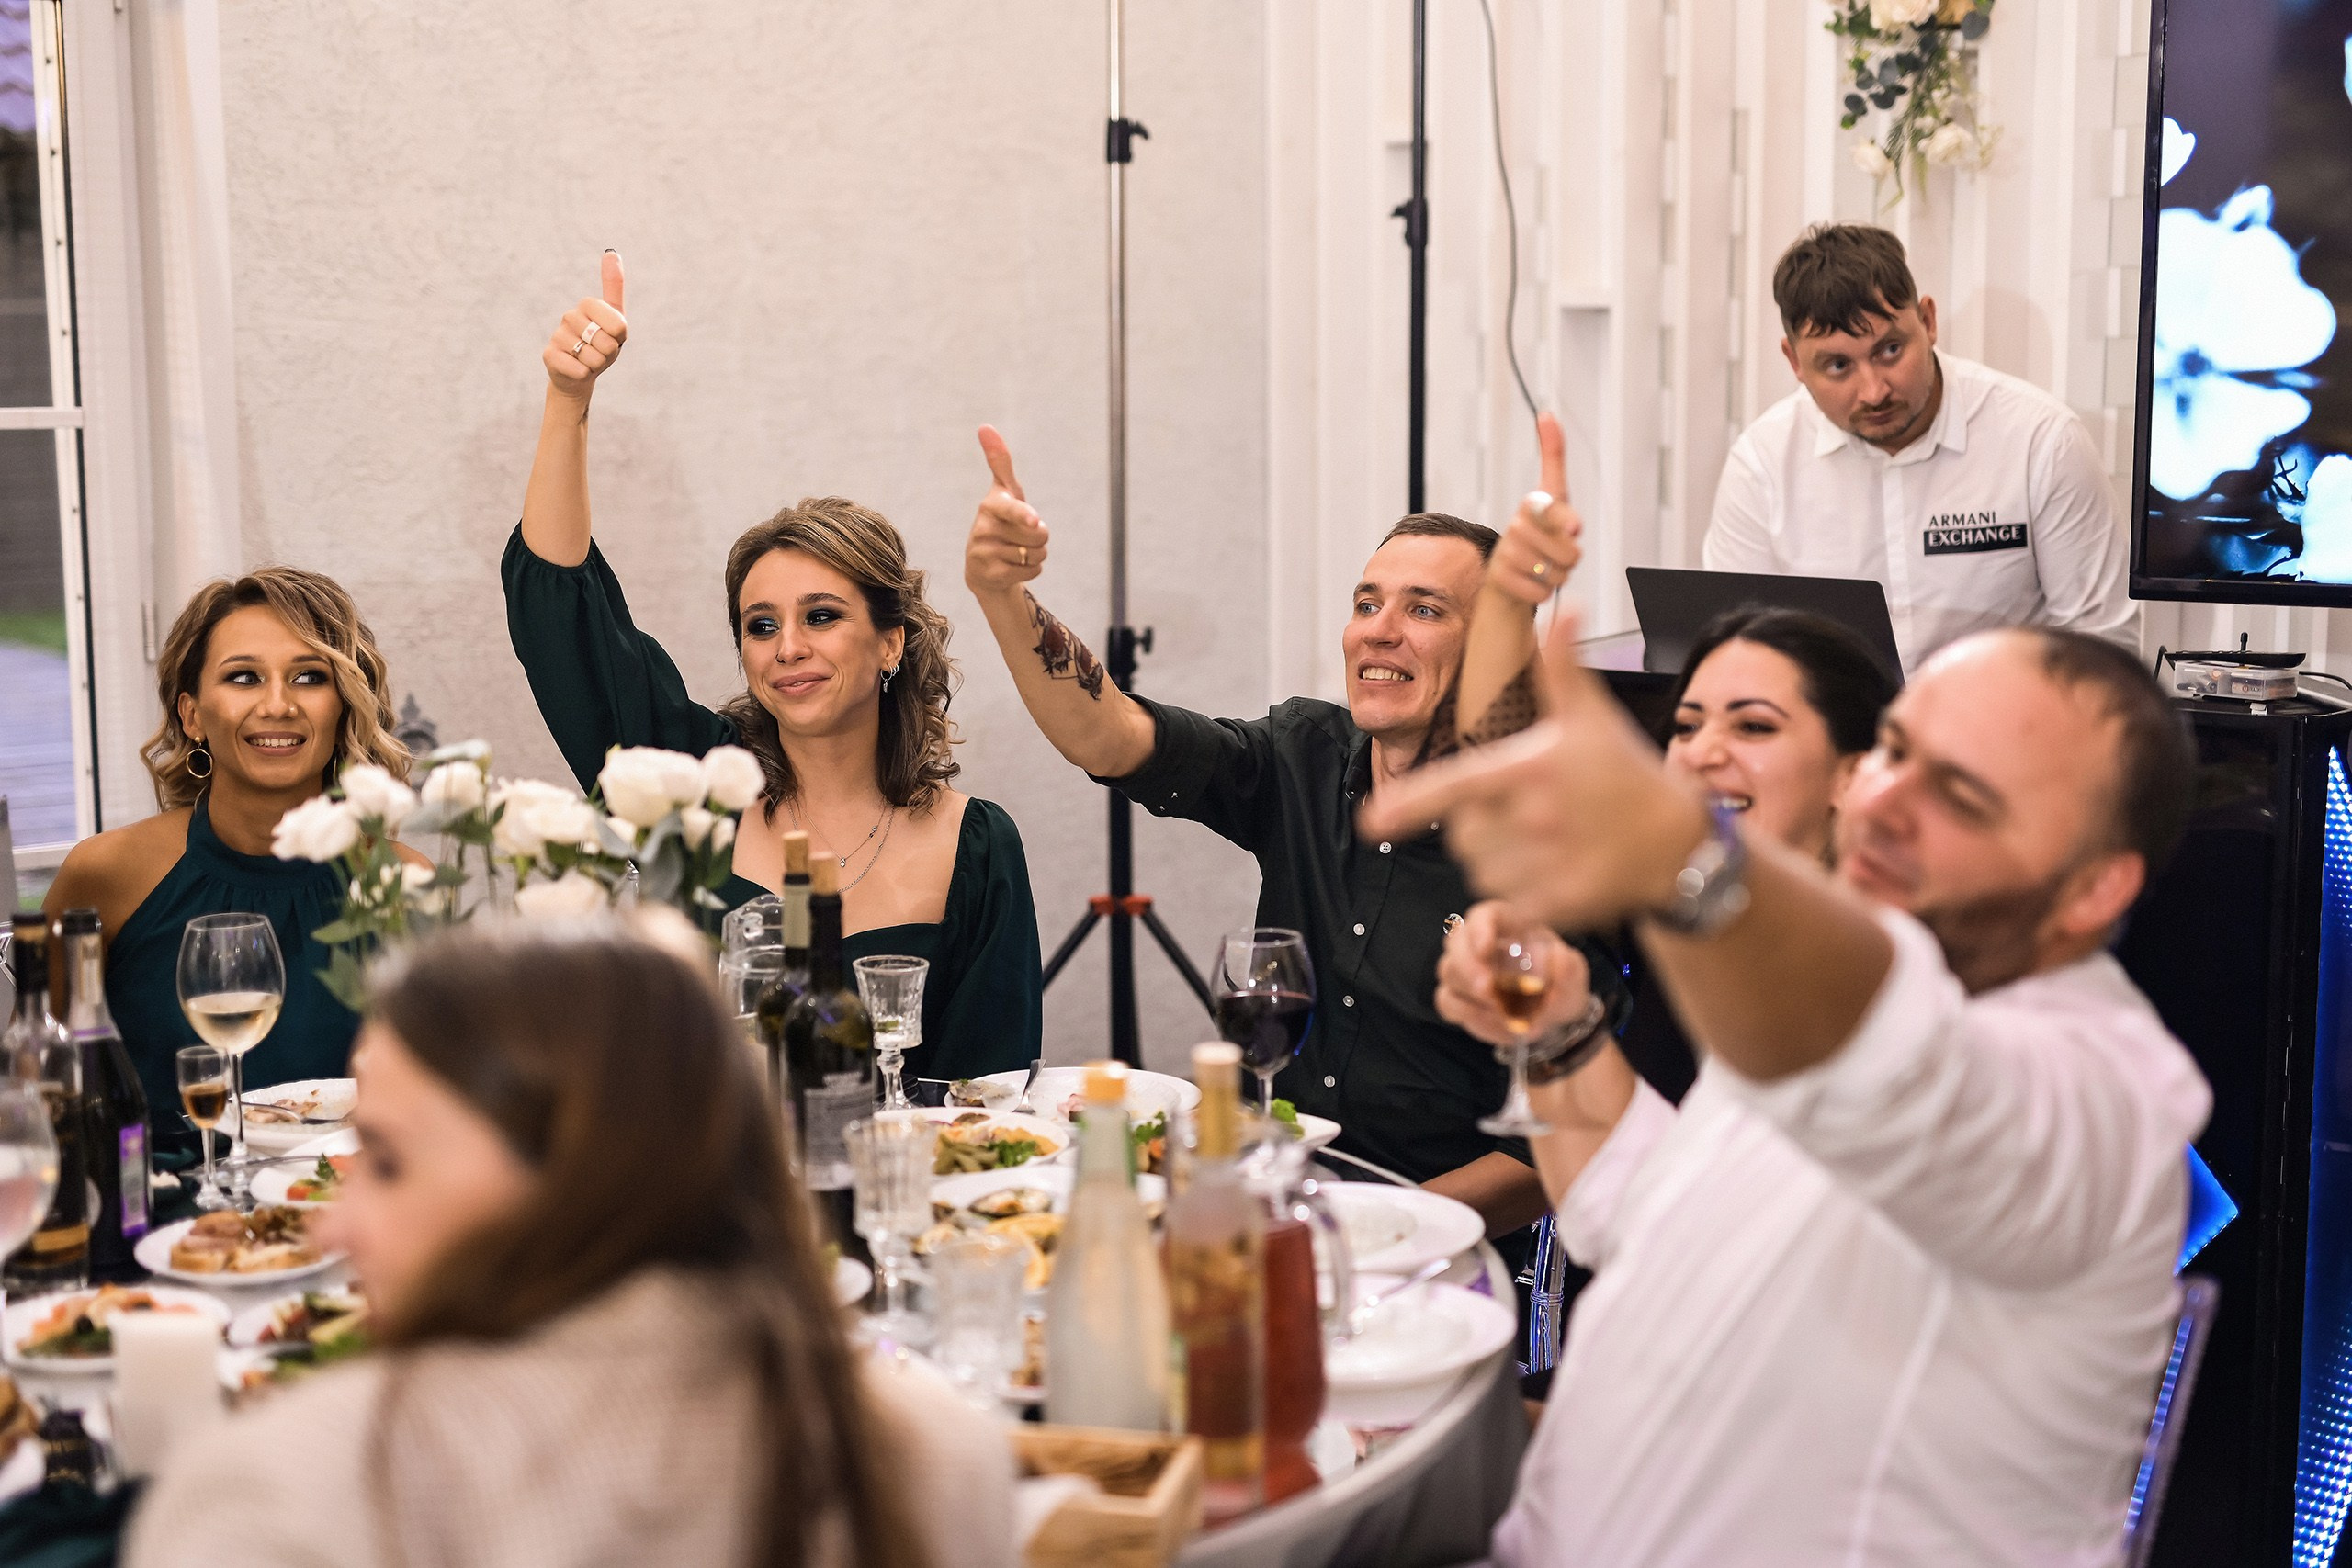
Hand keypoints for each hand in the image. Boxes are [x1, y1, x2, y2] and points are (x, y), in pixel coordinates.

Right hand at [542, 251, 628, 401]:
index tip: (613, 336)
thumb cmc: (601, 345)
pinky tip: (577, 369)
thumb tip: (611, 251)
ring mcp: (557, 335)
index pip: (617, 323)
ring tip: (588, 360)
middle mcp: (569, 316)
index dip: (619, 336)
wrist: (580, 374)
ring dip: (597, 364)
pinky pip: (579, 369)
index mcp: (587, 304)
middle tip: (600, 351)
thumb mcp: (615, 319)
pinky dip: (584, 374)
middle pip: (606, 341)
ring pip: (593, 357)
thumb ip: (614, 287)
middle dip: (609, 353)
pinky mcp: (549, 355)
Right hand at [964, 426, 1051, 599]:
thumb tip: (985, 427)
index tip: (1034, 520)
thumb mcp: (1004, 492)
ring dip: (1035, 555)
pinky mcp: (990, 575)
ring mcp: (984, 553)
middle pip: (1039, 534)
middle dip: (1039, 537)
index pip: (1012, 509)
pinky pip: (1032, 572)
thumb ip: (999, 461)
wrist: (982, 565)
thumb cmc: (1001, 521)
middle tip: (1022, 536)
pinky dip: (1031, 570)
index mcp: (991, 505)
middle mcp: (983, 528)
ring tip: (1016, 551)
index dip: (1024, 515)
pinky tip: (1013, 566)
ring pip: (1038, 554)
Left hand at [1360, 614, 1711, 929]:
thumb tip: (1564, 612)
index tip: (1371, 820)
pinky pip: (1506, 905)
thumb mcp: (1593, 718)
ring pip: (1479, 871)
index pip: (1456, 785)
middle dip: (1474, 826)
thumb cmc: (1629, 773)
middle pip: (1461, 834)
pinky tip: (1542, 874)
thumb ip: (1563, 669)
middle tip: (1514, 815)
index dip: (1409, 804)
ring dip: (1491, 861)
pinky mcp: (1562, 903)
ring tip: (1532, 843)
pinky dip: (1512, 897)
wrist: (1681, 840)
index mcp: (1533, 767)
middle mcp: (1537, 815)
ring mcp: (1550, 863)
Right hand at [1436, 902, 1592, 1047]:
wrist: (1551, 1012)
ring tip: (1510, 1018)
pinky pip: (1449, 1003)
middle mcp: (1480, 943)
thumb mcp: (1574, 975)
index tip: (1485, 947)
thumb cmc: (1560, 983)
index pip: (1486, 914)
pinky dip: (1475, 1019)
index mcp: (1510, 924)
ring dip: (1474, 997)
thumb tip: (1556, 957)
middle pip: (1456, 940)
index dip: (1480, 928)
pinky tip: (1505, 1030)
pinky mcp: (1456, 996)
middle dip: (1468, 966)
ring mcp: (1464, 968)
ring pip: (1448, 973)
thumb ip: (1568, 966)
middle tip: (1487, 990)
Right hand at [1484, 412, 1583, 606]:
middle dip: (1570, 557)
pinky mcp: (1499, 580)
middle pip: (1569, 552)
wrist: (1504, 570)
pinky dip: (1542, 592)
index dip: (1564, 519)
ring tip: (1542, 566)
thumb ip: (1552, 457)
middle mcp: (1516, 527)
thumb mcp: (1551, 494)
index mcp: (1532, 506)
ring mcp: (1506, 554)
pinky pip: (1541, 592)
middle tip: (1557, 553)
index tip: (1576, 528)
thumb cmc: (1536, 529)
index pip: (1550, 509)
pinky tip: (1531, 583)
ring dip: (1557, 575)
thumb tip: (1546, 415)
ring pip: (1557, 573)